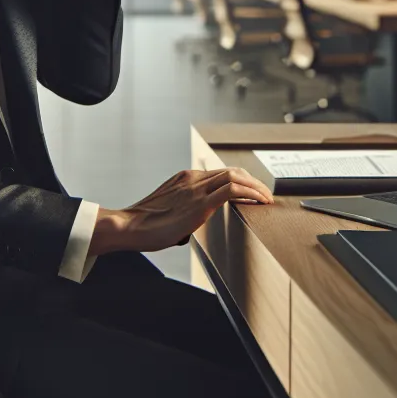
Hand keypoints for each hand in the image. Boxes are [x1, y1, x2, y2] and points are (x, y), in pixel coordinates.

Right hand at [91, 168, 273, 254]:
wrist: (129, 226)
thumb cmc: (145, 224)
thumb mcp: (167, 209)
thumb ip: (182, 209)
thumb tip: (188, 225)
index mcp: (185, 178)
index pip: (221, 173)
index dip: (241, 181)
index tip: (253, 192)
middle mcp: (192, 179)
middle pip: (232, 171)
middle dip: (254, 181)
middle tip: (266, 194)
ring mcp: (196, 189)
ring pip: (236, 176)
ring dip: (256, 187)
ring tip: (267, 198)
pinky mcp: (199, 204)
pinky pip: (233, 190)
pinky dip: (251, 193)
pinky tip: (259, 202)